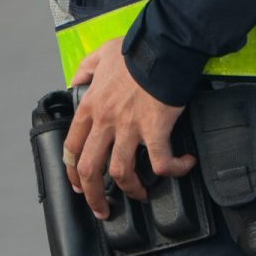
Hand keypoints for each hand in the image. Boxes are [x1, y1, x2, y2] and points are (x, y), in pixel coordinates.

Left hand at [62, 39, 194, 218]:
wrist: (162, 47)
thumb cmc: (134, 51)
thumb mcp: (101, 54)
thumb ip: (85, 68)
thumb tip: (75, 80)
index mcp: (91, 106)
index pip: (72, 146)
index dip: (73, 171)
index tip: (78, 184)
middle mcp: (106, 121)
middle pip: (89, 168)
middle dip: (93, 195)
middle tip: (101, 207)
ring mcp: (130, 128)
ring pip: (121, 173)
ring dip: (131, 190)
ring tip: (140, 195)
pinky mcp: (156, 130)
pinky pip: (162, 162)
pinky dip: (174, 169)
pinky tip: (183, 166)